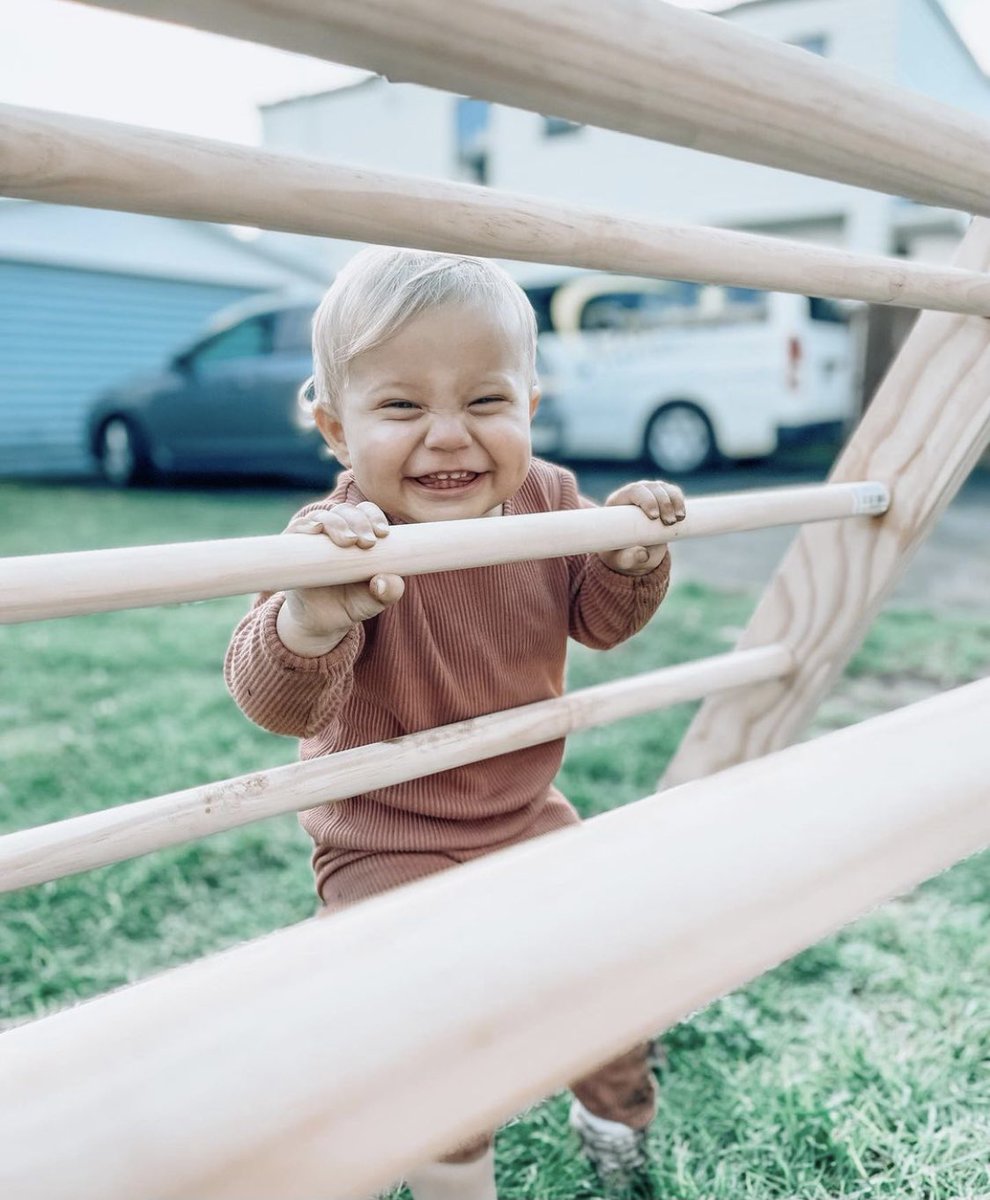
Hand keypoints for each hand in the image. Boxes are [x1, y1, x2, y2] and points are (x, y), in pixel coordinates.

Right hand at [276, 501, 404, 655]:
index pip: (366, 513)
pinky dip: (305, 524)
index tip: (382, 534)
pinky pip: (296, 529)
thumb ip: (389, 592)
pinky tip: (316, 528)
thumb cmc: (352, 604)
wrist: (320, 623)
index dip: (374, 517)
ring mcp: (313, 539)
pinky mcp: (292, 549)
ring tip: (348, 541)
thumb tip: (385, 581)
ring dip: (336, 523)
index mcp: (359, 536)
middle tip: (367, 543)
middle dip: (359, 522)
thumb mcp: (375, 601)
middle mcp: (335, 532)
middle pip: (346, 511)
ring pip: (323, 516)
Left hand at [599, 479, 685, 575]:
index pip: (633, 491)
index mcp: (618, 502)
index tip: (654, 517)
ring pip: (664, 488)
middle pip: (651, 488)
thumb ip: (628, 559)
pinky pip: (673, 493)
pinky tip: (682, 515)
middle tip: (669, 523)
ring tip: (677, 520)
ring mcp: (649, 494)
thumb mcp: (620, 559)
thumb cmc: (620, 553)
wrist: (632, 551)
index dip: (646, 499)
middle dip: (663, 503)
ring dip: (674, 501)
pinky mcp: (662, 498)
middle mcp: (634, 494)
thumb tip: (642, 555)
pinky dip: (679, 501)